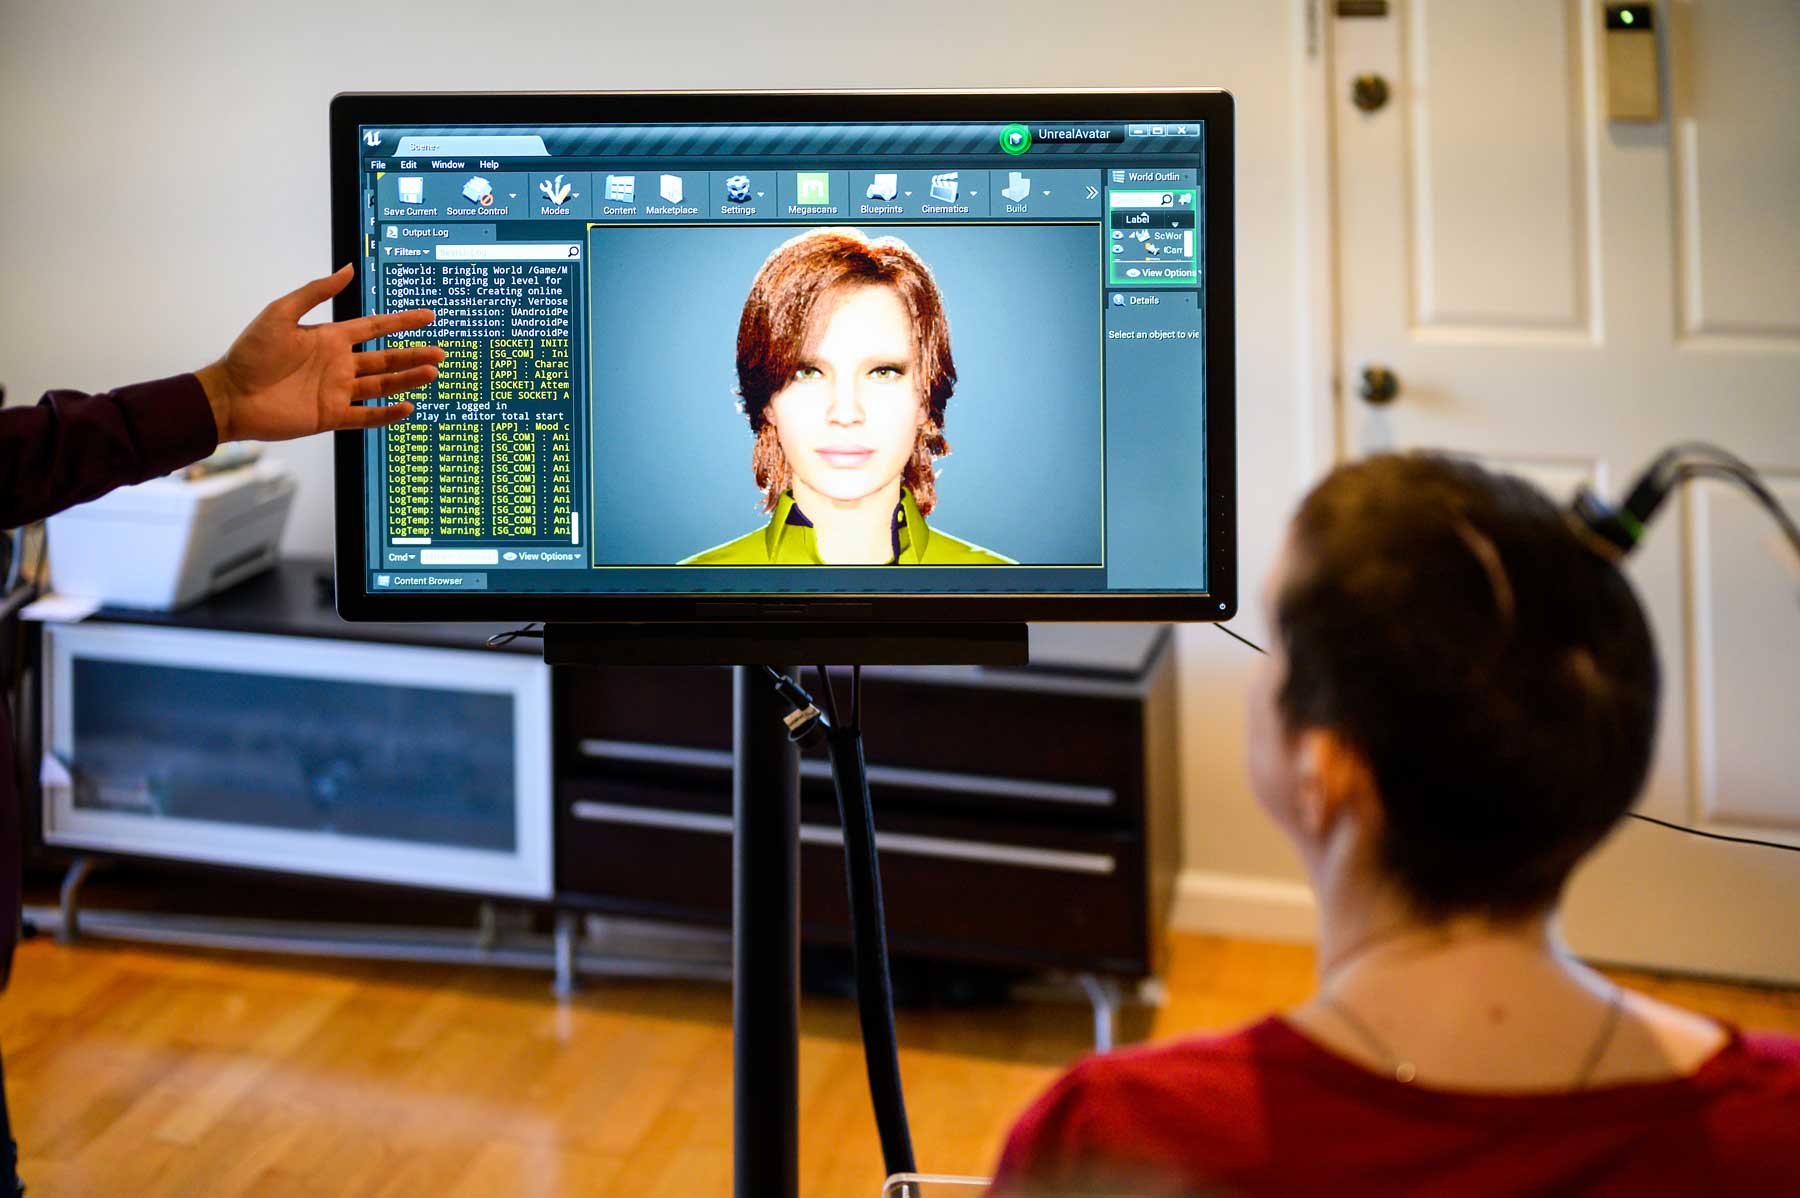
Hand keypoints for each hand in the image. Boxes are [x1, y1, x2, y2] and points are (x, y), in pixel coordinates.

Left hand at [194, 265, 442, 442]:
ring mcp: (337, 391)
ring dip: (407, 379)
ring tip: (432, 373)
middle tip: (440, 352)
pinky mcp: (331, 416)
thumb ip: (315, 292)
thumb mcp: (281, 313)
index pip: (374, 328)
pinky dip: (387, 414)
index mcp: (329, 339)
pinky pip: (366, 415)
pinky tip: (407, 407)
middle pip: (385, 358)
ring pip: (382, 385)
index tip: (427, 317)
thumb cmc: (251, 353)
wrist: (231, 395)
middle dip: (413, 354)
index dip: (401, 322)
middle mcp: (338, 365)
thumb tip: (348, 270)